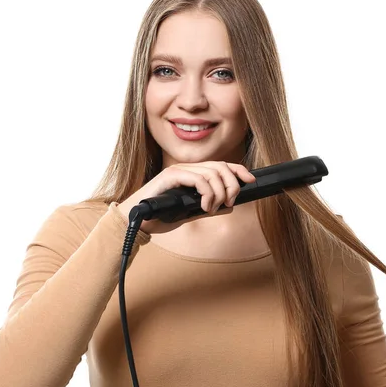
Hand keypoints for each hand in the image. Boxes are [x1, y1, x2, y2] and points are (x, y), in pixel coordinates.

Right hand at [116, 161, 255, 233]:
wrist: (135, 222)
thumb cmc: (159, 217)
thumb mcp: (190, 213)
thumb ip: (208, 208)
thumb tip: (229, 207)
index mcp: (193, 174)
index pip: (221, 165)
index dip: (239, 170)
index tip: (250, 180)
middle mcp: (187, 168)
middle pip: (221, 166)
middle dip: (232, 184)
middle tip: (229, 203)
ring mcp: (179, 170)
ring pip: (212, 172)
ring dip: (219, 192)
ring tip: (212, 208)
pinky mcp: (171, 176)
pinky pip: (198, 179)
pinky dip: (207, 193)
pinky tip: (204, 206)